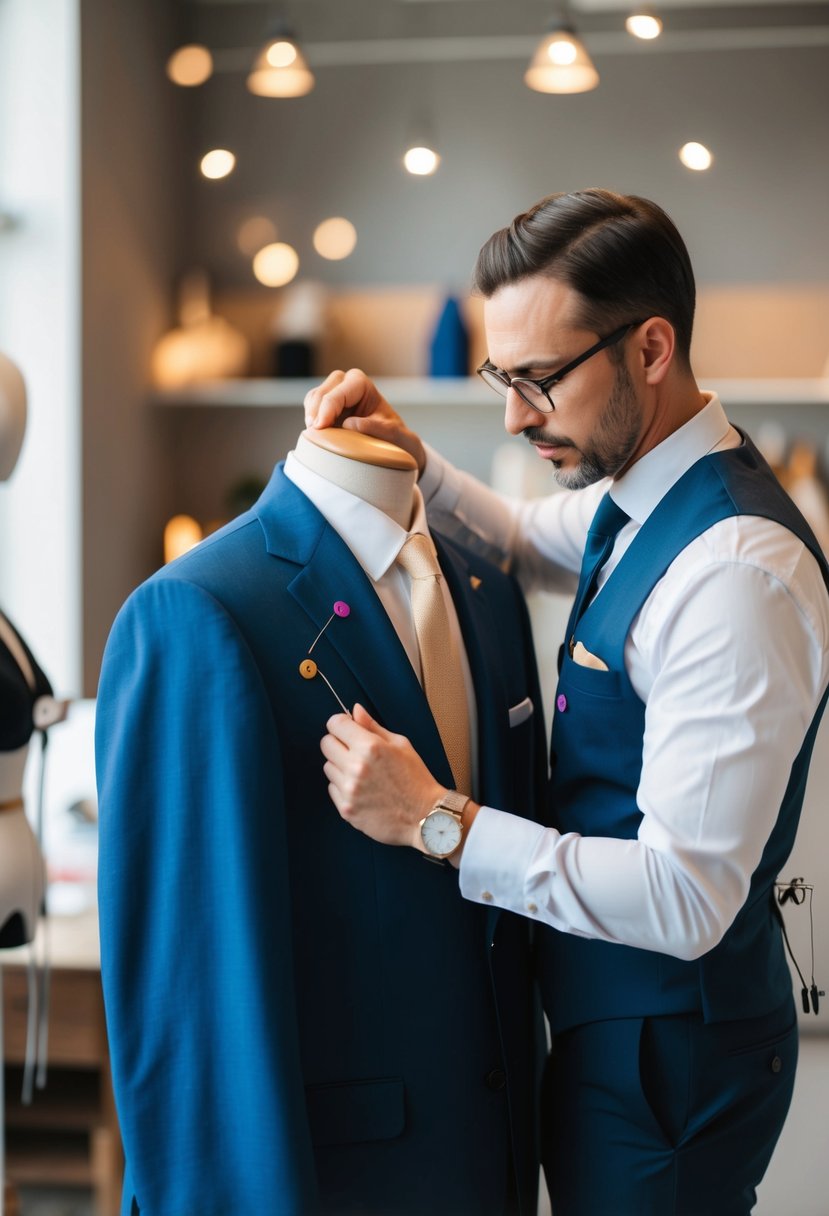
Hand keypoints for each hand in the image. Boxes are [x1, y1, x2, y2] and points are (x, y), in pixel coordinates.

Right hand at [303, 368, 425, 474]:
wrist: (394, 445)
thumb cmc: (395, 437)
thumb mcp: (393, 434)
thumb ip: (375, 428)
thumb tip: (349, 423)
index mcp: (361, 384)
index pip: (337, 394)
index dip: (327, 410)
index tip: (321, 428)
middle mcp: (346, 384)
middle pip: (321, 392)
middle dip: (316, 411)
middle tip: (315, 432)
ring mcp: (335, 395)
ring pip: (312, 399)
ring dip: (311, 416)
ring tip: (316, 435)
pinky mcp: (327, 408)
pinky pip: (310, 409)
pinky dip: (311, 420)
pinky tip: (317, 434)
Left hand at [321, 704, 443, 849]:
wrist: (425, 816)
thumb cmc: (416, 779)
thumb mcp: (400, 745)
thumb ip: (373, 727)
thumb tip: (355, 710)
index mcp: (370, 747)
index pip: (336, 724)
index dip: (341, 723)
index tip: (347, 728)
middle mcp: (356, 768)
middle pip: (326, 744)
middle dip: (338, 743)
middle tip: (354, 750)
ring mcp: (349, 790)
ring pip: (328, 767)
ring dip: (340, 766)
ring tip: (362, 773)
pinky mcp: (346, 809)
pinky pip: (332, 788)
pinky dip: (343, 787)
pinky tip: (362, 789)